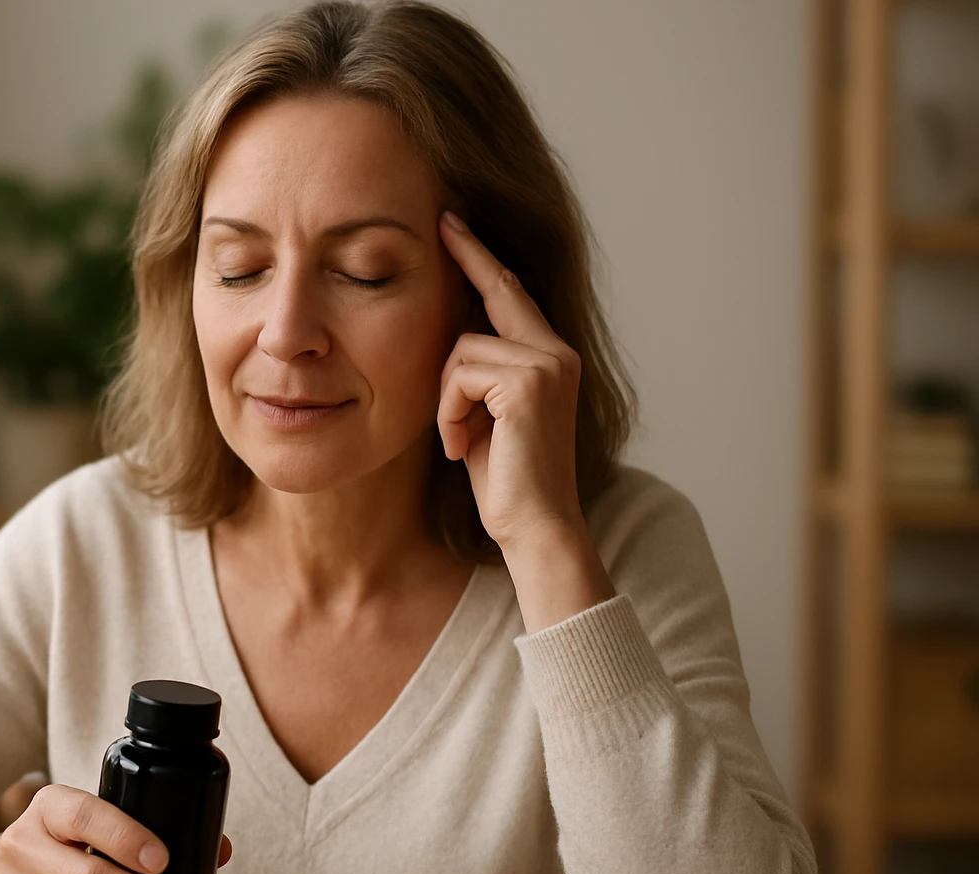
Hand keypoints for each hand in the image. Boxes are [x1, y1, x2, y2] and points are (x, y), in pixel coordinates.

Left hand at [436, 211, 614, 631]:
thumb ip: (476, 375)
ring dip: (445, 398)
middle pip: (497, 291)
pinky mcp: (530, 381)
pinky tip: (462, 446)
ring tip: (459, 439)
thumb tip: (447, 338)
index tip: (454, 223)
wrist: (534, 527)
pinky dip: (449, 411)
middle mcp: (556, 352)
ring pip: (461, 346)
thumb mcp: (484, 416)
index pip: (510, 295)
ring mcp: (547, 363)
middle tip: (443, 220)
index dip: (481, 259)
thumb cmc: (504, 481)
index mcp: (549, 359)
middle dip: (467, 257)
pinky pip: (460, 373)